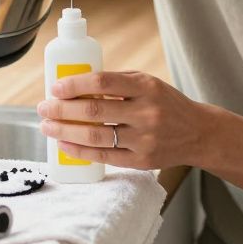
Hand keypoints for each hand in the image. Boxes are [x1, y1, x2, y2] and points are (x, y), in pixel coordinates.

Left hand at [37, 70, 208, 170]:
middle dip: (62, 109)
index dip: (75, 84)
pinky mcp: (142, 160)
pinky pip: (104, 156)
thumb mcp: (148, 83)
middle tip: (43, 107)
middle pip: (94, 111)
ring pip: (96, 136)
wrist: (199, 133)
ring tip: (47, 126)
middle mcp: (146, 112)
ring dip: (65, 131)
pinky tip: (65, 144)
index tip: (56, 87)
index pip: (102, 83)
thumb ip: (116, 83)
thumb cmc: (166, 104)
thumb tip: (75, 84)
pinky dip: (80, 150)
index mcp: (146, 87)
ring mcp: (144, 139)